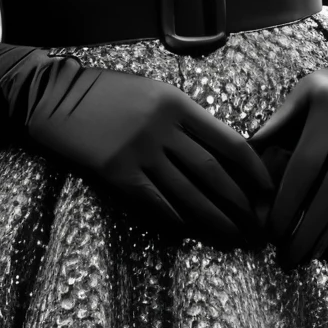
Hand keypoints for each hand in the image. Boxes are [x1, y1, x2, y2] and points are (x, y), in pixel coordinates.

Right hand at [21, 64, 270, 247]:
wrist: (58, 98)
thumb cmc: (110, 93)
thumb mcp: (155, 92)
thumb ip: (187, 119)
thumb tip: (222, 153)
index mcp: (179, 104)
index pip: (229, 142)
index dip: (253, 170)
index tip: (268, 190)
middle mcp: (164, 128)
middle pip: (213, 172)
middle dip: (239, 202)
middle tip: (257, 224)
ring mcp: (141, 151)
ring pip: (188, 192)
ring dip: (214, 218)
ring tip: (233, 235)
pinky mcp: (118, 172)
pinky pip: (155, 201)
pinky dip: (175, 218)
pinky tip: (190, 231)